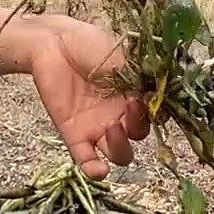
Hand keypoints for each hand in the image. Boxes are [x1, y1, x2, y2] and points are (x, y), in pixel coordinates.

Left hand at [26, 15, 150, 179]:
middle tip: (130, 108)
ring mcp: (96, 126)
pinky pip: (86, 160)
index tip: (152, 100)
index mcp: (134, 95)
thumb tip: (159, 94)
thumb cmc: (89, 45)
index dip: (156, 114)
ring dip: (120, 147)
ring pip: (119, 153)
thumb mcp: (121, 59)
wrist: (53, 43)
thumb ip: (140, 79)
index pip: (154, 116)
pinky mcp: (74, 132)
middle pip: (138, 137)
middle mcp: (119, 114)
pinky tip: (99, 170)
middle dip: (139, 128)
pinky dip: (94, 170)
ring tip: (111, 127)